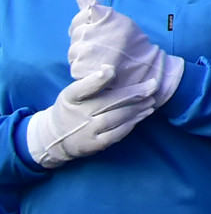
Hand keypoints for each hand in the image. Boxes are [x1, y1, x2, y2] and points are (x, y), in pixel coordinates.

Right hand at [24, 63, 161, 167]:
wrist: (54, 138)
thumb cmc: (72, 108)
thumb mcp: (73, 93)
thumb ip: (91, 83)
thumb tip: (114, 69)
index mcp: (70, 97)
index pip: (81, 88)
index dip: (96, 80)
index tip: (111, 70)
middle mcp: (77, 114)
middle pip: (107, 102)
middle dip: (133, 93)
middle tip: (153, 85)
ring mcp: (85, 131)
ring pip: (114, 118)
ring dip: (136, 109)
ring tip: (151, 101)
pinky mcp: (92, 145)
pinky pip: (115, 134)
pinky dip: (130, 124)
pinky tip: (142, 115)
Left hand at [68, 0, 182, 106]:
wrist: (142, 68)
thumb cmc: (133, 42)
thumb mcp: (117, 19)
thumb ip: (94, 6)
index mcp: (98, 21)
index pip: (79, 18)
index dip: (86, 23)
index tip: (97, 29)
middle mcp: (88, 36)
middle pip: (75, 35)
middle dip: (85, 38)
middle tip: (102, 45)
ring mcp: (82, 54)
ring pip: (73, 51)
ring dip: (83, 53)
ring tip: (100, 56)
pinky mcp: (79, 71)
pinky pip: (75, 65)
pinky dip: (83, 66)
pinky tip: (97, 66)